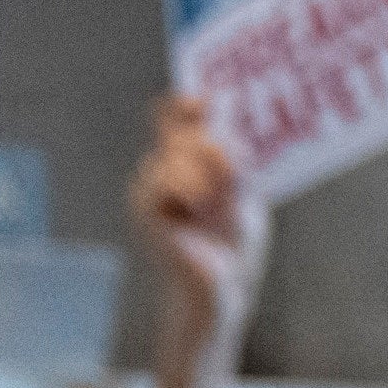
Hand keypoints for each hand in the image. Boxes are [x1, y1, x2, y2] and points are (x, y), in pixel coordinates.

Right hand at [131, 91, 264, 353]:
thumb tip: (224, 128)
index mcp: (187, 158)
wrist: (222, 287)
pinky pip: (163, 179)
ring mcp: (150, 184)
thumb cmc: (232, 243)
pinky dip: (186, 187)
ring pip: (177, 154)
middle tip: (232, 172)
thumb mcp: (243, 196)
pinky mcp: (144, 205)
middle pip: (182, 130)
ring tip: (214, 202)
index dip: (188, 102)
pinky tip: (195, 204)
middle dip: (212, 145)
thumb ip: (233, 164)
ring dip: (205, 173)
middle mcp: (164, 165)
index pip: (177, 115)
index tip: (208, 100)